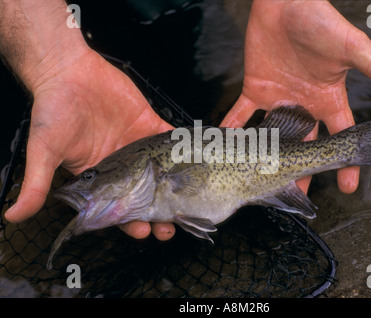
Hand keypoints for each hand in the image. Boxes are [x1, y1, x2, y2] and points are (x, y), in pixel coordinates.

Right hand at [4, 48, 175, 240]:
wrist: (68, 71)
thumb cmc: (53, 110)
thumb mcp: (44, 150)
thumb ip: (37, 183)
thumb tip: (12, 216)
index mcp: (98, 178)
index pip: (116, 208)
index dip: (129, 223)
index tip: (144, 232)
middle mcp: (121, 166)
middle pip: (144, 197)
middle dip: (158, 214)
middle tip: (171, 226)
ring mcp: (138, 146)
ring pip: (163, 174)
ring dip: (176, 190)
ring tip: (188, 204)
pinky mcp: (149, 124)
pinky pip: (171, 140)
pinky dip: (185, 151)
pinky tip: (197, 164)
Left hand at [220, 0, 370, 193]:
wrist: (285, 2)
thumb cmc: (320, 21)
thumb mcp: (352, 48)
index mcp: (328, 99)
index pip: (341, 136)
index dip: (345, 161)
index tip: (347, 185)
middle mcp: (304, 104)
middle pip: (304, 145)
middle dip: (301, 169)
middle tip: (297, 193)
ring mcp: (278, 99)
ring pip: (273, 136)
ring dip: (267, 157)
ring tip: (261, 179)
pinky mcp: (255, 89)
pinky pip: (242, 114)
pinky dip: (233, 128)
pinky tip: (227, 146)